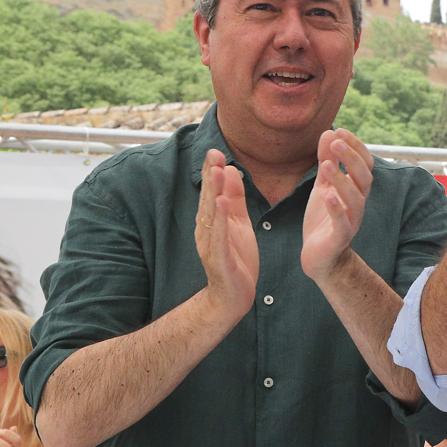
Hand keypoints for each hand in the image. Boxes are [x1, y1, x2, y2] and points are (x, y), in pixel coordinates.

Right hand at [196, 149, 258, 320]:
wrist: (233, 296)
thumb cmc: (237, 258)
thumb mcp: (239, 222)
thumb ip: (234, 197)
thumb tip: (230, 169)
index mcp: (213, 220)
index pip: (211, 191)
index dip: (212, 171)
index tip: (215, 150)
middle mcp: (207, 229)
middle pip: (208, 198)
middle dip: (210, 175)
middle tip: (213, 153)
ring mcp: (211, 243)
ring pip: (211, 214)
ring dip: (212, 192)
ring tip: (216, 170)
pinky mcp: (220, 258)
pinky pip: (220, 235)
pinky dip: (220, 219)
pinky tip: (222, 203)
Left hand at [300, 129, 373, 280]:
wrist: (319, 257)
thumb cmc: (323, 219)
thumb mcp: (323, 186)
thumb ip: (327, 161)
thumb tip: (329, 132)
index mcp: (355, 189)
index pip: (364, 163)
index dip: (355, 146)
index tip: (339, 130)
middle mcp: (358, 203)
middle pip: (364, 177)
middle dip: (351, 158)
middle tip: (336, 142)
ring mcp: (351, 221)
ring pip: (355, 199)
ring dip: (342, 180)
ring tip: (325, 165)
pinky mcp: (339, 238)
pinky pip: (343, 223)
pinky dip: (336, 209)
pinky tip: (327, 196)